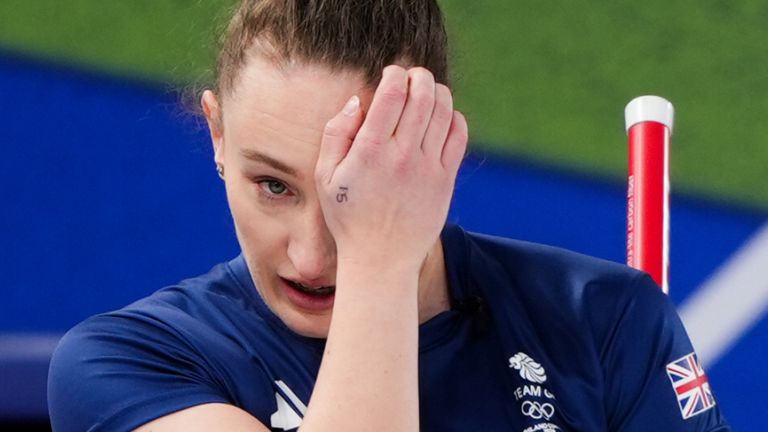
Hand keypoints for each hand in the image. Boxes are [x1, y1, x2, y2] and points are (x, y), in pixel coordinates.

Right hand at [315, 65, 467, 269]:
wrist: (381, 260)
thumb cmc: (349, 217)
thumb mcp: (325, 177)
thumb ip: (335, 134)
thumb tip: (356, 101)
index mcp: (370, 151)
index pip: (392, 93)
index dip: (395, 74)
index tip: (391, 74)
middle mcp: (402, 155)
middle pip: (422, 95)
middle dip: (419, 76)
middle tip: (413, 77)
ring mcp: (428, 168)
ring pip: (444, 111)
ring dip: (438, 92)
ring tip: (428, 92)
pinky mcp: (445, 180)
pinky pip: (459, 136)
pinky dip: (455, 117)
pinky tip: (443, 117)